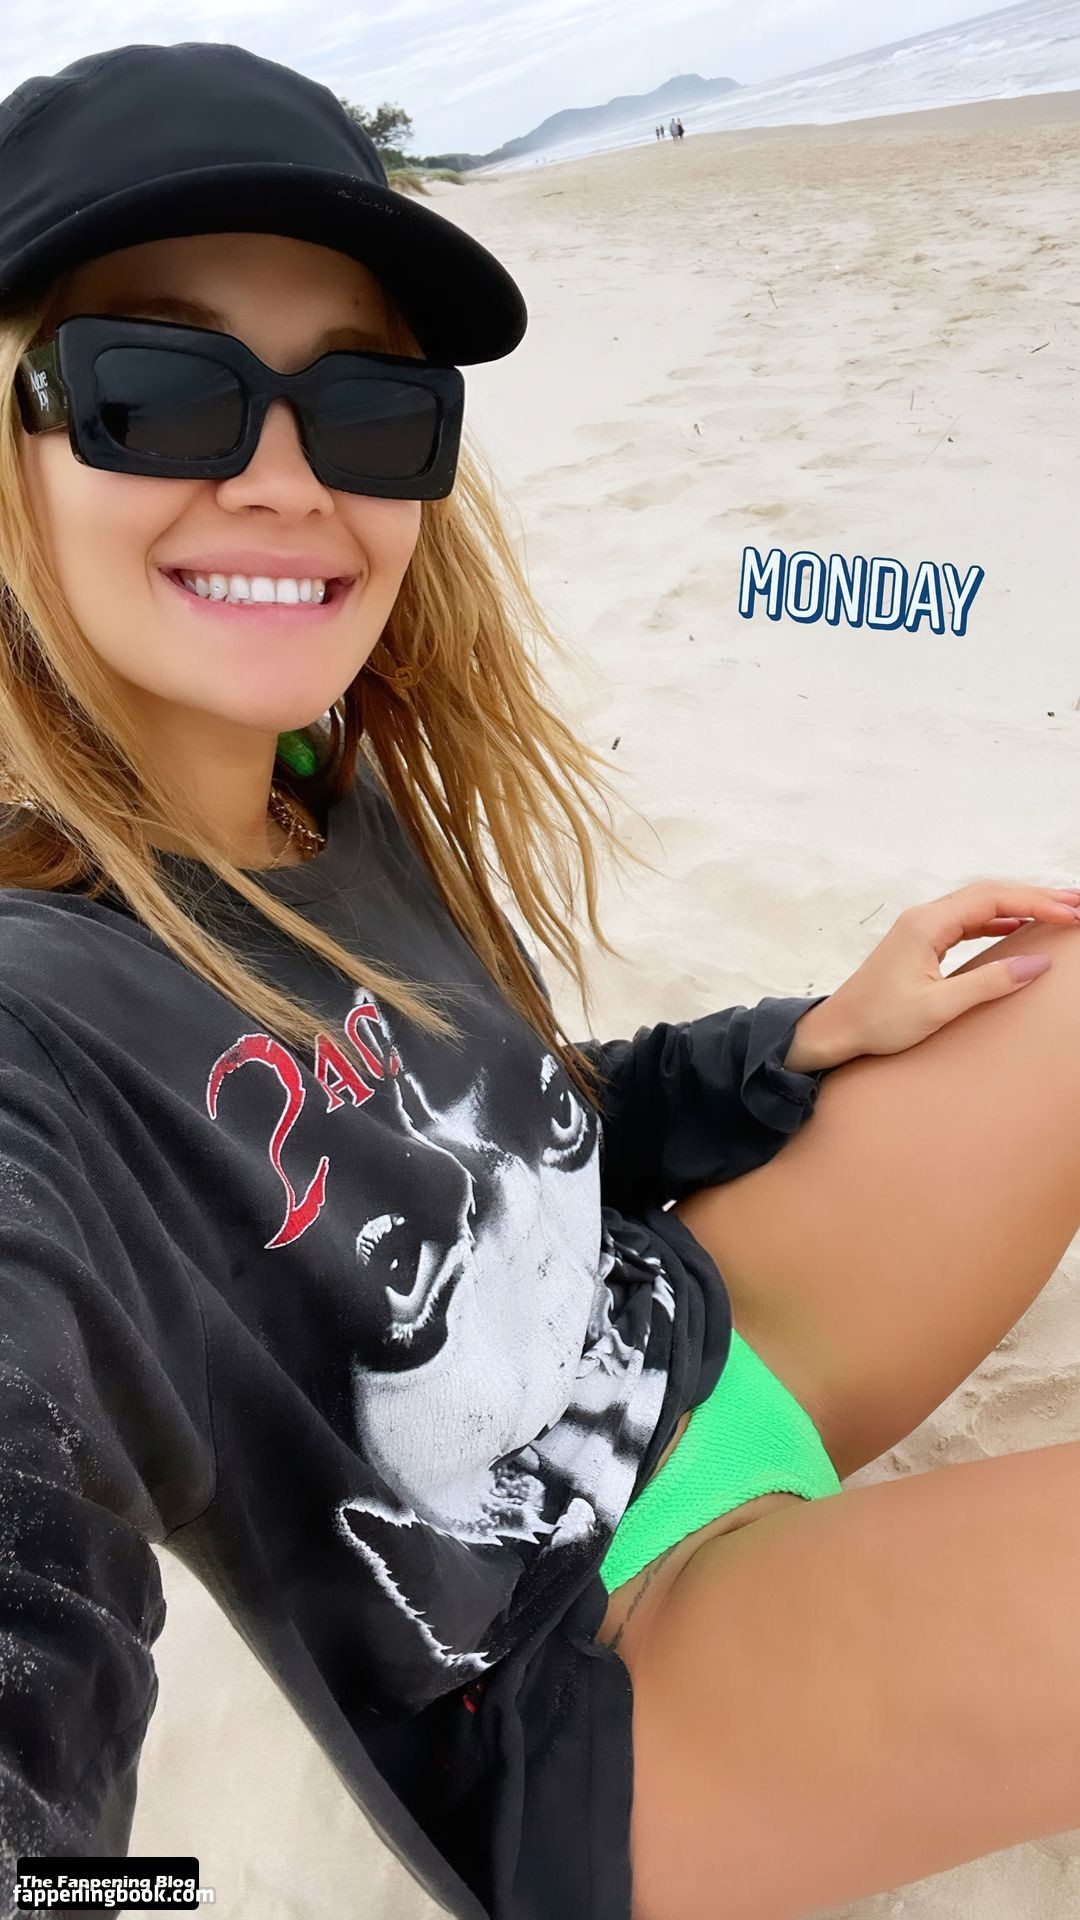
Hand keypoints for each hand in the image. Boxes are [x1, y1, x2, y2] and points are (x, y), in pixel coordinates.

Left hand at [784, 881, 1079, 1072]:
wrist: (837, 1030)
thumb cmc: (878, 1021)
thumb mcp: (937, 1007)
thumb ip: (988, 983)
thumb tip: (1036, 963)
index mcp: (927, 924)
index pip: (992, 900)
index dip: (1036, 902)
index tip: (1071, 911)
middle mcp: (924, 917)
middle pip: (989, 893)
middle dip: (1035, 896)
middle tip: (1076, 904)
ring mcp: (922, 928)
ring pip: (980, 905)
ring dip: (1019, 906)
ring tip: (1058, 911)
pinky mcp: (922, 942)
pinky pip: (968, 922)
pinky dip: (998, 921)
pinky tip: (1018, 928)